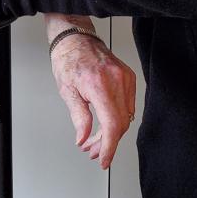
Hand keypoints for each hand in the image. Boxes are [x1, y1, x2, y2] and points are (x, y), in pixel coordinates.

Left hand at [50, 34, 135, 169]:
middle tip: (92, 151)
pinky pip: (129, 105)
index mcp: (99, 84)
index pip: (112, 125)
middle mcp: (116, 80)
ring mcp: (125, 77)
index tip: (104, 159)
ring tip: (95, 140)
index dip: (109, 147)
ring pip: (126, 117)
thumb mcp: (67, 91)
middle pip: (121, 124)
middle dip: (107, 143)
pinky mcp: (128, 76)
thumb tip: (83, 138)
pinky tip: (105, 123)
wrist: (75, 38)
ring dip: (112, 132)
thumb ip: (79, 117)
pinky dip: (118, 118)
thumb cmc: (68, 59)